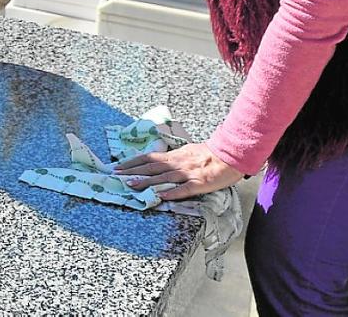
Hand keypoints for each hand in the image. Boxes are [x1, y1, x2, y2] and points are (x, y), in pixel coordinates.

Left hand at [114, 142, 243, 200]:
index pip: (149, 158)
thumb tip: (162, 161)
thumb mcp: (188, 151)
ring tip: (131, 185)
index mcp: (174, 156)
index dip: (132, 162)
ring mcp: (188, 173)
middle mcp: (178, 163)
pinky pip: (184, 189)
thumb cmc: (210, 153)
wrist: (231, 154)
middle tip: (116, 177)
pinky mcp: (199, 183)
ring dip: (146, 181)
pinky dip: (172, 193)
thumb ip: (174, 157)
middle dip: (132, 172)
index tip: (118, 167)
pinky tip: (161, 196)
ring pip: (163, 178)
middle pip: (151, 167)